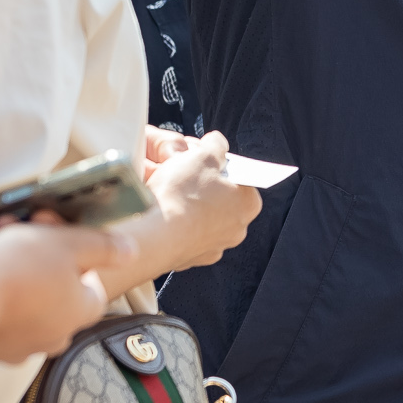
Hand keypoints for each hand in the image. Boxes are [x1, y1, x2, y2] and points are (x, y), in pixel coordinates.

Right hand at [0, 213, 132, 364]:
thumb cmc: (19, 271)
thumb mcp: (69, 244)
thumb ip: (105, 247)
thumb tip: (130, 250)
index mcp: (81, 313)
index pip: (91, 280)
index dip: (72, 249)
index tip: (51, 229)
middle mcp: (54, 336)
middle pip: (51, 282)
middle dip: (30, 247)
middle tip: (11, 225)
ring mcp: (18, 345)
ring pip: (16, 291)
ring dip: (1, 258)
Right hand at [131, 131, 261, 276]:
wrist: (154, 235)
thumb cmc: (182, 195)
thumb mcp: (203, 155)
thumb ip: (216, 145)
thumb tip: (217, 143)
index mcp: (248, 203)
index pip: (240, 178)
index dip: (220, 166)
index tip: (203, 162)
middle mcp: (236, 229)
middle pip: (221, 199)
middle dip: (204, 188)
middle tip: (184, 177)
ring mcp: (213, 247)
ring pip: (202, 219)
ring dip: (189, 207)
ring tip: (170, 196)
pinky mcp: (189, 259)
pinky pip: (184, 236)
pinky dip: (176, 226)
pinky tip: (163, 215)